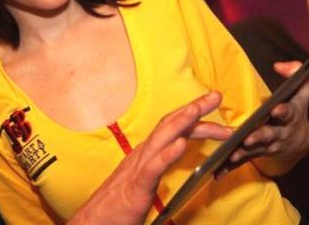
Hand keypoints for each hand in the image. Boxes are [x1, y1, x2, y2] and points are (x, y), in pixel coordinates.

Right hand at [68, 92, 231, 224]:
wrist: (92, 223)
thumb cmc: (116, 208)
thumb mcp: (141, 183)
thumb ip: (155, 168)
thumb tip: (171, 156)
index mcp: (144, 156)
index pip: (170, 128)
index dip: (191, 114)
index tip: (211, 105)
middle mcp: (141, 156)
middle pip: (168, 126)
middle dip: (193, 109)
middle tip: (215, 96)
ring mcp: (137, 170)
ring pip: (160, 140)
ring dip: (180, 123)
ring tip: (197, 110)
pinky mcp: (135, 189)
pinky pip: (152, 169)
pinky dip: (167, 155)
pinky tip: (181, 145)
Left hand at [225, 61, 308, 176]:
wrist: (298, 138)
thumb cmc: (295, 108)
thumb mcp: (300, 90)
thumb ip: (295, 72)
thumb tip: (279, 65)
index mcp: (289, 116)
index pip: (288, 113)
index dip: (282, 111)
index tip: (276, 109)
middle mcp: (279, 133)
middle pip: (269, 135)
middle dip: (260, 136)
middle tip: (249, 137)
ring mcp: (267, 146)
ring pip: (255, 150)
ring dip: (244, 152)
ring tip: (233, 153)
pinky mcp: (255, 155)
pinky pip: (242, 162)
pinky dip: (230, 167)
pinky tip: (218, 172)